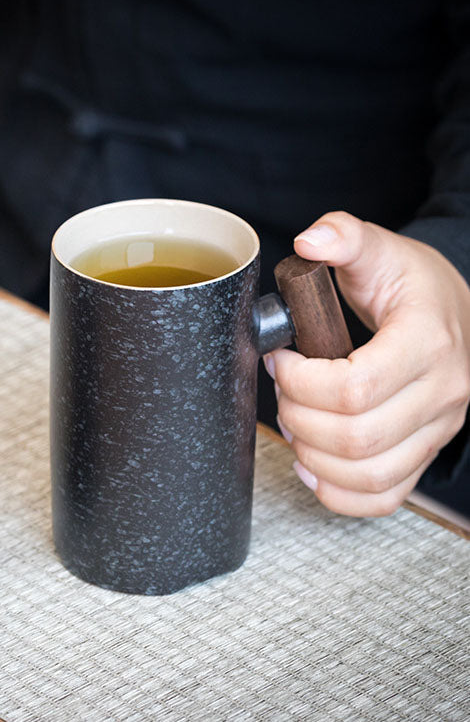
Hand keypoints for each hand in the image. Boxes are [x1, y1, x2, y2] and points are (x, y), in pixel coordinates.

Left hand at [264, 211, 469, 516]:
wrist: (454, 314)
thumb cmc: (415, 287)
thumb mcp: (381, 251)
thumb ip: (345, 238)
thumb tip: (311, 240)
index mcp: (427, 343)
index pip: (355, 388)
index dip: (301, 380)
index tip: (281, 359)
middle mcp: (441, 395)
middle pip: (355, 437)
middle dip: (298, 416)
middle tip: (283, 389)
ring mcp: (436, 430)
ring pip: (369, 474)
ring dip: (313, 455)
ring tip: (294, 422)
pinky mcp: (423, 452)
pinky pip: (384, 496)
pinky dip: (340, 493)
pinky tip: (312, 464)